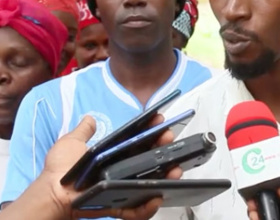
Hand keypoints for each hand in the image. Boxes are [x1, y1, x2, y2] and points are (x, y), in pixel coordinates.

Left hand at [43, 115, 180, 219]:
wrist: (53, 195)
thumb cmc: (62, 170)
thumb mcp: (71, 145)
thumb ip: (82, 132)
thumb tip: (89, 119)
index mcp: (116, 157)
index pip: (140, 142)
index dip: (153, 131)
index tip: (161, 121)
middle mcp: (123, 173)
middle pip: (152, 162)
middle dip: (166, 151)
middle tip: (170, 142)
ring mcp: (124, 190)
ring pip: (152, 185)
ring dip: (167, 178)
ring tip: (175, 171)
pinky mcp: (120, 207)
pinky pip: (139, 210)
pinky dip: (149, 206)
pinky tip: (157, 198)